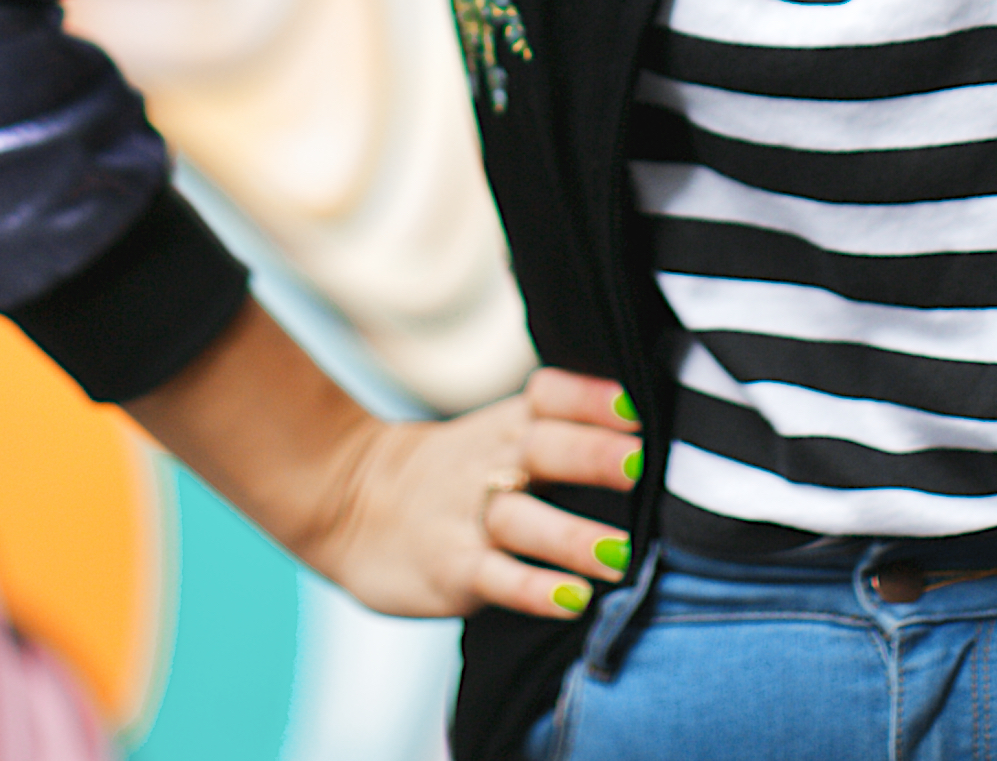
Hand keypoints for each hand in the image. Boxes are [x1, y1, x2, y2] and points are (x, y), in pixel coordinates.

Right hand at [125, 305, 644, 626]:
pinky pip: (494, 577)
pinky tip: (571, 599)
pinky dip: (533, 589)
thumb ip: (558, 432)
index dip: (590, 398)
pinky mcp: (449, 569)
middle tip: (640, 464)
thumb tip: (651, 438)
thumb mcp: (493, 436)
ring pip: (522, 520)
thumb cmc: (448, 474)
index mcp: (506, 427)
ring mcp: (467, 518)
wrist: (345, 503)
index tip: (636, 405)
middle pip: (543, 449)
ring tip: (620, 555)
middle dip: (592, 455)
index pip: (549, 397)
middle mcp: (490, 464)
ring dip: (572, 538)